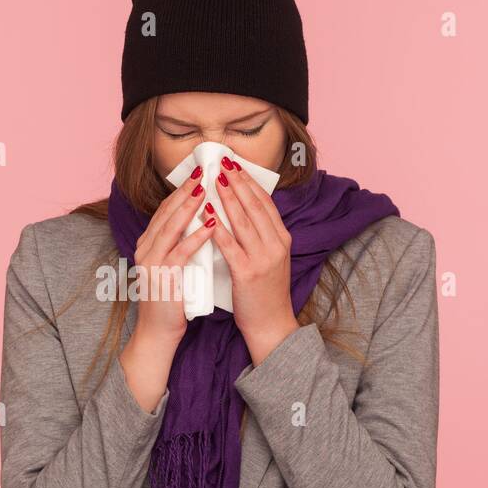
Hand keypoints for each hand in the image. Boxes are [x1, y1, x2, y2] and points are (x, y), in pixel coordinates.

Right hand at [119, 168, 217, 411]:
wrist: (158, 332)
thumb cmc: (171, 299)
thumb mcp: (173, 265)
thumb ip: (180, 243)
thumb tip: (199, 220)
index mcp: (147, 243)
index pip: (165, 209)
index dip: (182, 190)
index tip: (200, 173)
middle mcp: (145, 248)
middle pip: (167, 212)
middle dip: (186, 190)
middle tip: (205, 170)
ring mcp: (152, 262)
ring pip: (172, 226)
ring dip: (190, 206)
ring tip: (208, 188)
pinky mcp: (163, 276)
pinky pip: (181, 251)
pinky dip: (196, 236)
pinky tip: (211, 224)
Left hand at [209, 160, 299, 364]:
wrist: (271, 324)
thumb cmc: (265, 293)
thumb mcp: (271, 259)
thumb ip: (260, 236)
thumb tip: (242, 211)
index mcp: (282, 238)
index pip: (265, 202)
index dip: (249, 181)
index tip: (235, 165)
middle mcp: (276, 244)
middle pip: (254, 205)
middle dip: (237, 182)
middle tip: (221, 163)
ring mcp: (263, 258)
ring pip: (242, 220)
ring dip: (227, 197)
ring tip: (213, 180)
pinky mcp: (247, 273)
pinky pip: (229, 245)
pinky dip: (217, 227)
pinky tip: (206, 214)